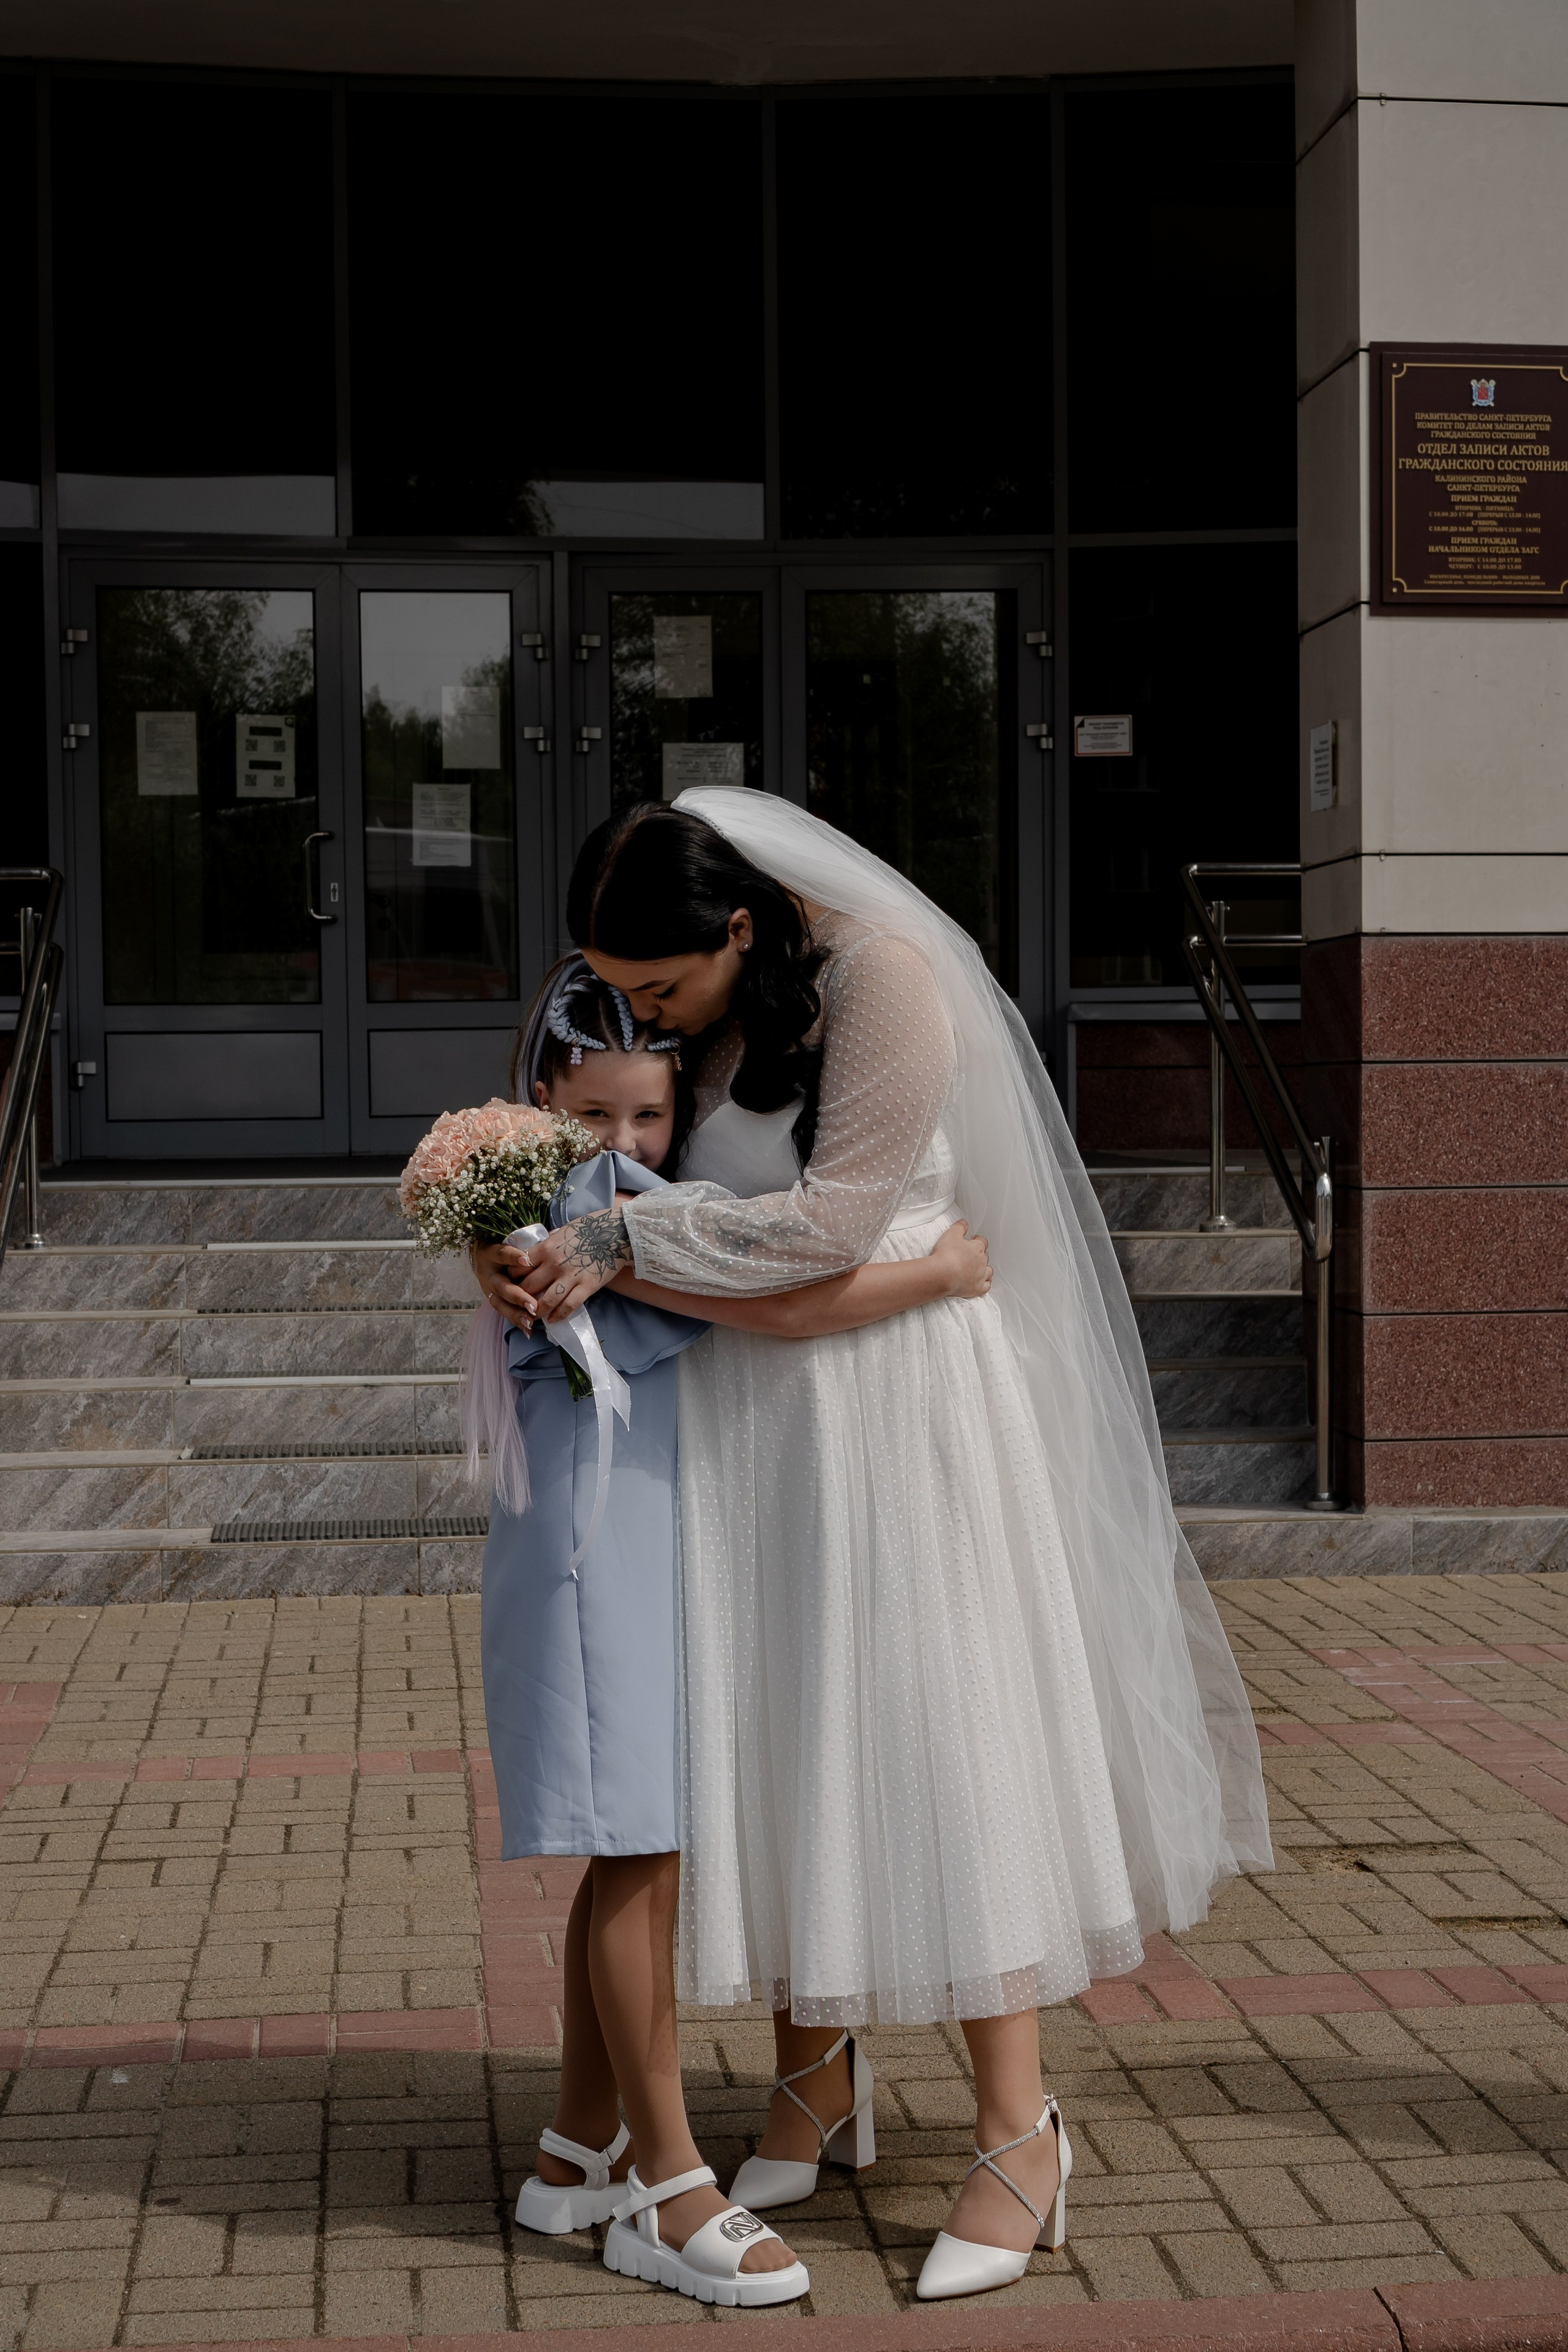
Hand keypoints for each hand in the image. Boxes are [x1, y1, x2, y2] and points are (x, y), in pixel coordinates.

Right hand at [471, 1240, 535, 1330]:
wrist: (483, 1256)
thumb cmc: (505, 1247)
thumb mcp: (510, 1241)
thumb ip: (525, 1244)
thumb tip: (551, 1237)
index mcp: (491, 1254)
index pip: (501, 1254)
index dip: (512, 1257)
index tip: (526, 1259)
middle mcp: (488, 1273)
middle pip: (500, 1286)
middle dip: (517, 1296)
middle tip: (533, 1305)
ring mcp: (489, 1289)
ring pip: (500, 1304)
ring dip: (516, 1314)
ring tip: (530, 1321)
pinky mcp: (493, 1300)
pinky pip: (504, 1312)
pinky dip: (517, 1321)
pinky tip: (528, 1331)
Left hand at [514, 1209, 632, 1321]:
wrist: (616, 1231)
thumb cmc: (588, 1228)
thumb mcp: (560, 1232)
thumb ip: (546, 1246)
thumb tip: (533, 1256)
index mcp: (546, 1248)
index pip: (519, 1267)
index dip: (512, 1277)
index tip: (513, 1282)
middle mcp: (554, 1264)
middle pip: (528, 1287)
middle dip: (520, 1297)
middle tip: (519, 1303)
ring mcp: (571, 1276)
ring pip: (546, 1301)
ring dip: (537, 1312)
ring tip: (533, 1317)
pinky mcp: (587, 1286)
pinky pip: (569, 1306)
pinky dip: (559, 1315)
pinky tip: (553, 1320)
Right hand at [929, 1219, 991, 1299]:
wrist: (942, 1274)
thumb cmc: (946, 1255)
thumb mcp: (951, 1234)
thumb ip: (959, 1227)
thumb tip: (964, 1223)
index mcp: (977, 1248)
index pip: (983, 1242)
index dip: (978, 1240)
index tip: (974, 1240)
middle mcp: (981, 1262)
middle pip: (986, 1257)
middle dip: (980, 1255)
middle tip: (972, 1254)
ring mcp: (980, 1276)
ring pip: (989, 1272)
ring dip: (985, 1269)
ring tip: (979, 1269)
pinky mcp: (976, 1289)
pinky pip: (986, 1287)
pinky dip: (986, 1284)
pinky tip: (982, 1283)